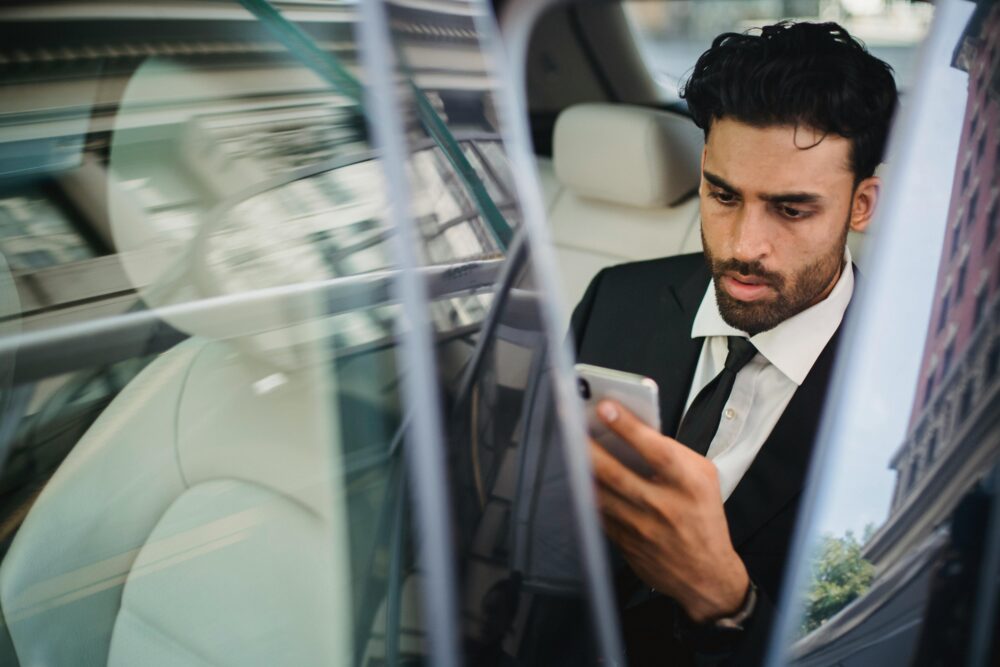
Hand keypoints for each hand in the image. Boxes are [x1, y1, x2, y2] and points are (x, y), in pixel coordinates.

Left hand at [590, 400, 748, 622]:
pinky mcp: (624, 542)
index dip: (629, 428)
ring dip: (579, 468)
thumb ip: (675, 453)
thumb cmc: (703, 518)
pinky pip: (597, 512)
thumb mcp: (703, 478)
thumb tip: (636, 431)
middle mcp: (663, 506)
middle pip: (617, 473)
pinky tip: (573, 475)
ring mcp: (641, 527)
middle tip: (569, 423)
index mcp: (688, 485)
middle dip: (589, 446)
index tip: (605, 407)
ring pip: (600, 493)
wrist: (704, 574)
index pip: (656, 451)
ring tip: (564, 444)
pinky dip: (583, 492)